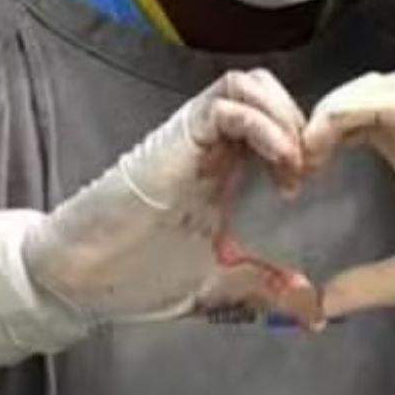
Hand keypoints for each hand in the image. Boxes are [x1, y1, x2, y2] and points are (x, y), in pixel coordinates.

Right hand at [25, 69, 319, 325]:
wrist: (80, 278)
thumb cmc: (136, 275)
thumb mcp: (219, 282)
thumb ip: (265, 286)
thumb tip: (313, 310)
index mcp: (220, 168)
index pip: (270, 119)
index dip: (300, 139)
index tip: (305, 184)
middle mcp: (208, 144)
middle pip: (264, 90)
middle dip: (298, 120)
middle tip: (305, 169)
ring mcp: (192, 137)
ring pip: (249, 84)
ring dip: (283, 116)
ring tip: (292, 163)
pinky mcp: (176, 137)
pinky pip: (227, 104)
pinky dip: (264, 123)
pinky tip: (278, 161)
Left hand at [302, 72, 394, 374]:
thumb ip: (369, 287)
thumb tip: (322, 305)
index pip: (356, 121)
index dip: (318, 135)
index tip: (294, 174)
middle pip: (362, 94)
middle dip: (319, 115)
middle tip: (291, 155)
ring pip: (382, 86)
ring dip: (338, 104)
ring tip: (309, 142)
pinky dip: (366, 105)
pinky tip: (335, 130)